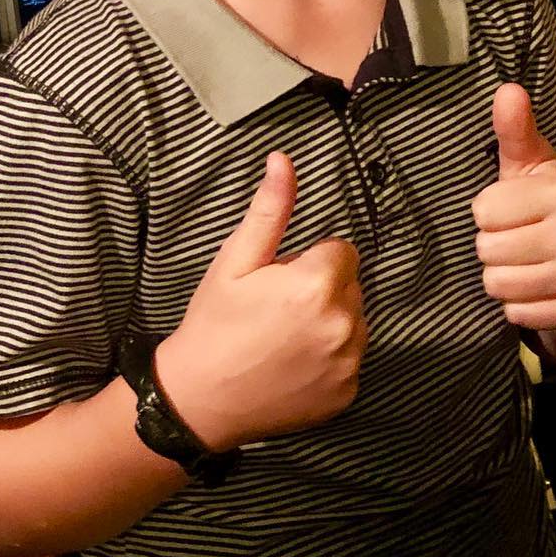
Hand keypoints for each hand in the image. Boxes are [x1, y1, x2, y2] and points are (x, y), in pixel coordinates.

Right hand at [155, 153, 365, 451]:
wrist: (201, 398)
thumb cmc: (215, 321)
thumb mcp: (235, 260)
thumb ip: (270, 209)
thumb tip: (283, 159)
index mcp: (318, 283)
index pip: (341, 250)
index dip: (309, 260)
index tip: (278, 280)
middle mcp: (344, 323)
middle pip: (350, 285)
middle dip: (322, 288)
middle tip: (277, 307)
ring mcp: (349, 363)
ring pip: (354, 321)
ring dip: (330, 321)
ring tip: (284, 337)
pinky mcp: (348, 392)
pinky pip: (350, 359)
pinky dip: (330, 358)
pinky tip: (293, 364)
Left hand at [474, 84, 555, 331]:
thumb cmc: (552, 204)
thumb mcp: (533, 164)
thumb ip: (515, 129)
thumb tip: (507, 89)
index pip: (482, 212)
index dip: (489, 211)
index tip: (511, 208)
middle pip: (486, 251)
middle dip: (493, 245)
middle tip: (517, 237)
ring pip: (497, 285)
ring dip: (502, 276)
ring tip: (523, 261)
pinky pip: (516, 314)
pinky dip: (519, 304)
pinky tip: (535, 286)